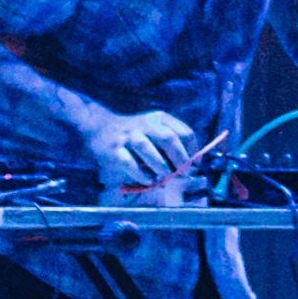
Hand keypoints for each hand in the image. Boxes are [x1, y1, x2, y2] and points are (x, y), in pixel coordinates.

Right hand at [83, 108, 202, 193]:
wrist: (101, 128)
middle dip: (180, 159)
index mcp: (159, 118)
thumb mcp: (155, 129)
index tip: (196, 165)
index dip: (193, 151)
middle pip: (168, 139)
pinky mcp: (114, 150)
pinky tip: (149, 180)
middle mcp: (145, 124)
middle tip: (184, 174)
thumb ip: (172, 142)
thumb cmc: (136, 134)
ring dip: (160, 166)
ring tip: (165, 177)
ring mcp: (129, 136)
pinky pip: (130, 163)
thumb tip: (192, 165)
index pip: (184, 132)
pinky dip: (142, 174)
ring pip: (147, 149)